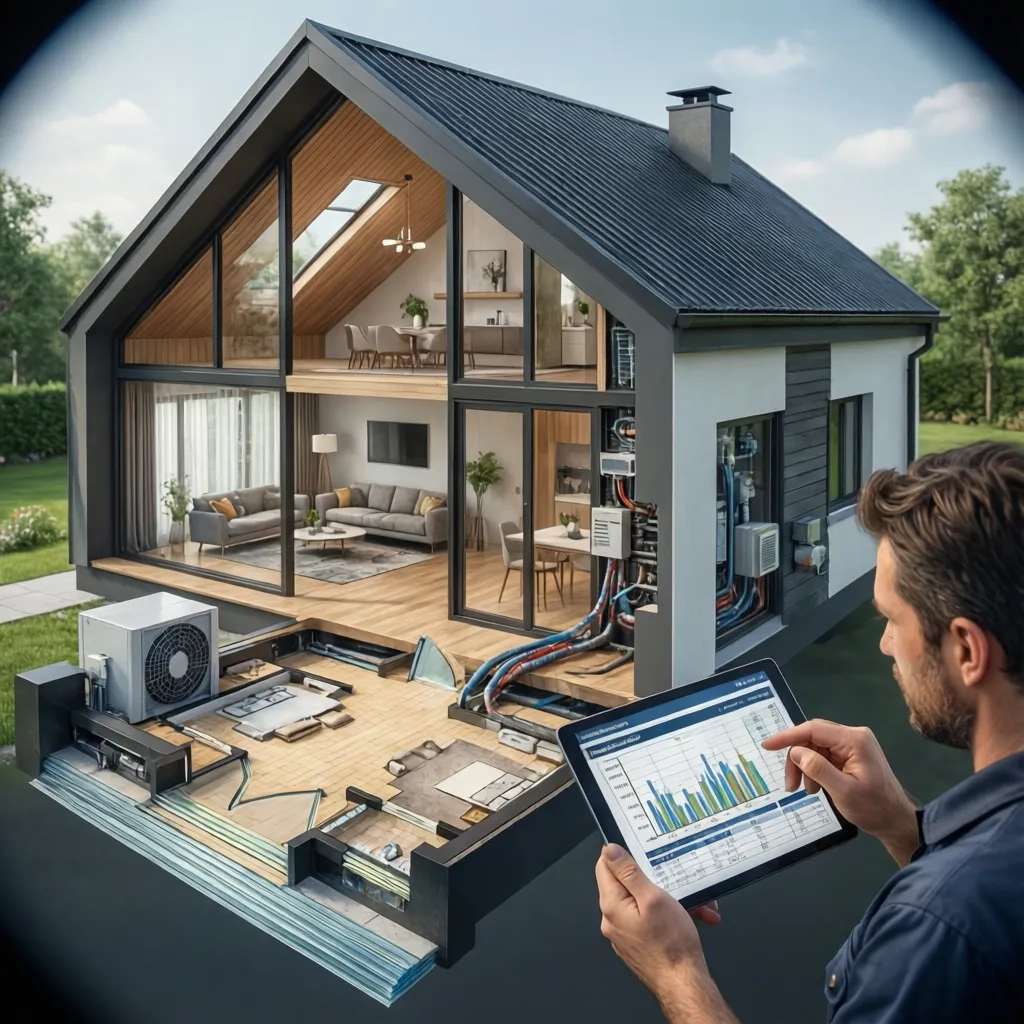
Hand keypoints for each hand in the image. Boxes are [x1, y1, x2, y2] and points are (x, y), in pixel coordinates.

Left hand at [596, 845, 713, 993]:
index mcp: (611, 906)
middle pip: (625, 884)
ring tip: (690, 904)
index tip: (640, 851)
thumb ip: (628, 872)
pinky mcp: (637, 942)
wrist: (684, 984)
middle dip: (652, 879)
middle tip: (672, 880)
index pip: (604, 866)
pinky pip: (647, 919)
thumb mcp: (652, 898)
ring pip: (641, 902)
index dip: (622, 854)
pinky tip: (688, 916)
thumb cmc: (671, 946)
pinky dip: (666, 914)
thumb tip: (610, 851)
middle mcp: (612, 920)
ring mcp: (624, 933)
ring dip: (666, 898)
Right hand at [761, 719, 918, 865]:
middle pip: (813, 738)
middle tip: (789, 785)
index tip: (767, 746)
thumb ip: (818, 769)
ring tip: (805, 790)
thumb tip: (796, 752)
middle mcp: (853, 736)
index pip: (813, 729)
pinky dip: (815, 770)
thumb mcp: (843, 791)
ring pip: (816, 748)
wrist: (896, 822)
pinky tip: (816, 787)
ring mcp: (853, 746)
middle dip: (797, 759)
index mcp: (854, 740)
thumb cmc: (874, 809)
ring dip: (805, 767)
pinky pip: (824, 756)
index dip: (788, 737)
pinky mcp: (852, 756)